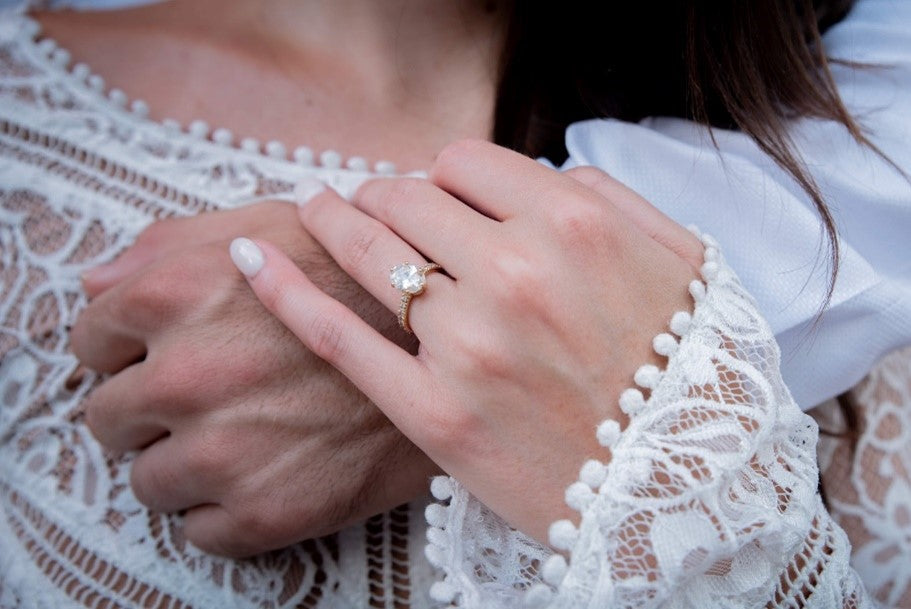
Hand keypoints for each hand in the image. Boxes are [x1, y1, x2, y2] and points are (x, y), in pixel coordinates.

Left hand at [71, 201, 439, 556]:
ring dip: (183, 463)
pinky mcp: (267, 512)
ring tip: (242, 436)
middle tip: (205, 397)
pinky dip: (224, 510)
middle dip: (146, 407)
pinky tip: (267, 472)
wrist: (457, 350)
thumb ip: (174, 243)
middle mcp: (191, 373)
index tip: (153, 354)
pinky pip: (199, 530)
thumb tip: (95, 280)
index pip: (91, 335)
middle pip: (108, 416)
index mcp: (182, 291)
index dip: (121, 345)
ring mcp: (227, 451)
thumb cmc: (361, 280)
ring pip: (148, 481)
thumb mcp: (273, 225)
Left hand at [232, 140, 703, 541]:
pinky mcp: (435, 412)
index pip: (463, 161)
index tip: (433, 191)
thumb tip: (548, 173)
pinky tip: (251, 261)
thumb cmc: (685, 369)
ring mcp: (469, 344)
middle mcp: (516, 272)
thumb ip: (612, 198)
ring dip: (333, 220)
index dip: (440, 172)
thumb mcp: (680, 260)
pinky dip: (287, 292)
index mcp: (573, 225)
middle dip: (383, 193)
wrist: (682, 486)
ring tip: (316, 210)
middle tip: (370, 202)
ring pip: (369, 251)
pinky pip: (341, 336)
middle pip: (406, 198)